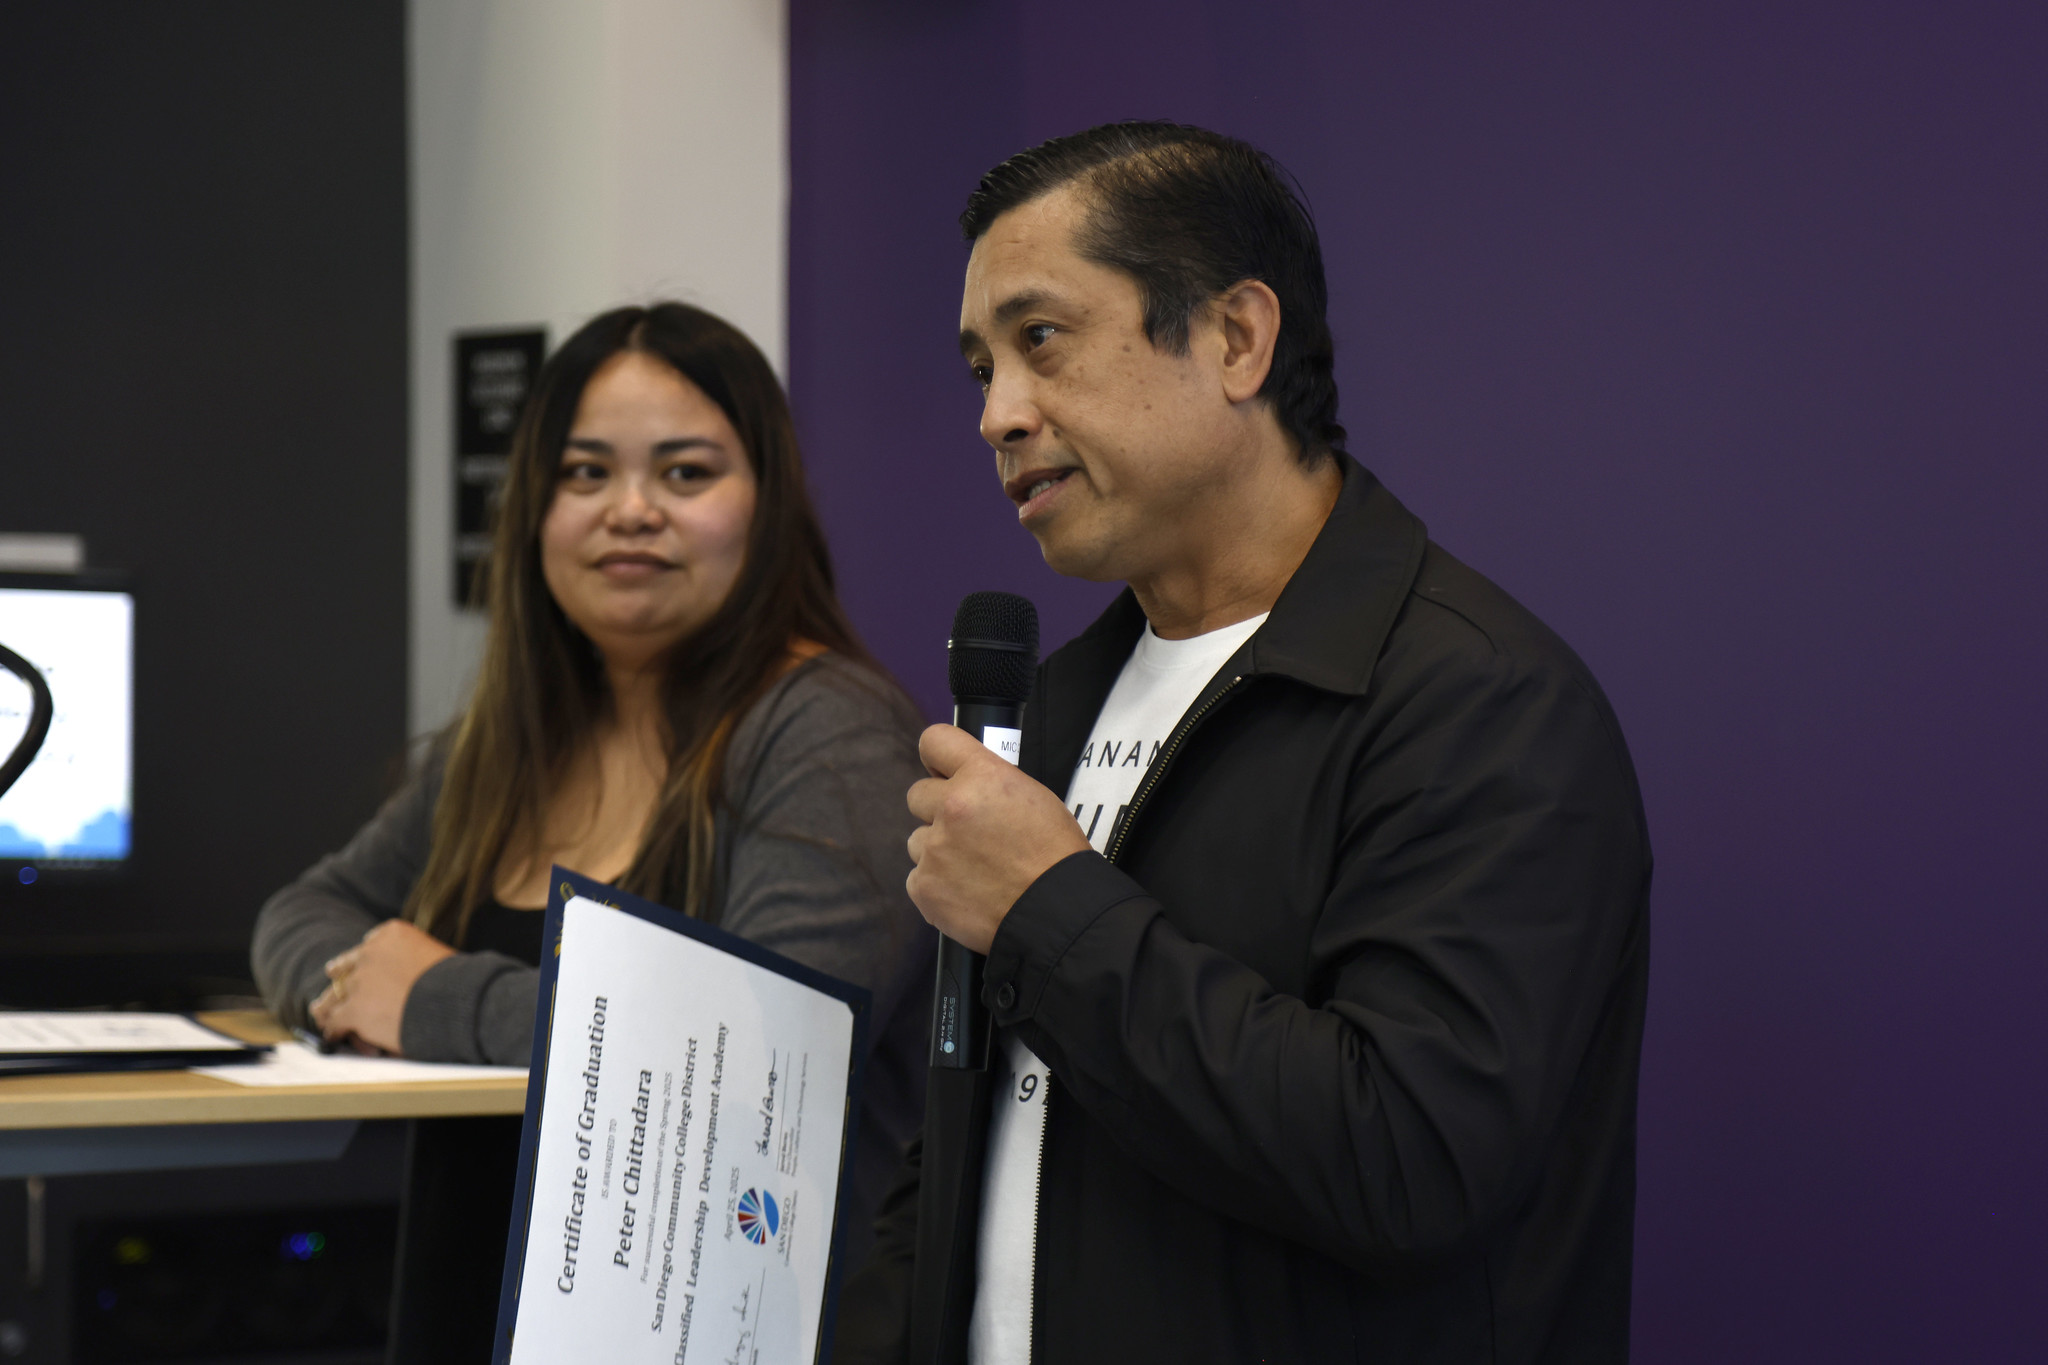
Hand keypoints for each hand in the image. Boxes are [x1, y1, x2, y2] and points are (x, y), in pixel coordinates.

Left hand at [307, 919, 455, 1055]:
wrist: (454, 998)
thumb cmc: (458, 981)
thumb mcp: (437, 956)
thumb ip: (417, 962)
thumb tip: (414, 980)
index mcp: (392, 933)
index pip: (369, 943)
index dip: (363, 957)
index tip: (360, 962)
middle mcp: (371, 953)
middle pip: (347, 967)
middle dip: (340, 975)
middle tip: (332, 978)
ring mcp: (360, 981)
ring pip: (334, 994)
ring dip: (328, 1005)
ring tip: (321, 1012)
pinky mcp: (355, 1009)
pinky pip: (337, 1021)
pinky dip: (335, 1029)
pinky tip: (334, 1035)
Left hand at [905, 724, 1090, 953]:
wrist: (1056, 912)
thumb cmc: (1054, 856)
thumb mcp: (1034, 798)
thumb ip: (990, 784)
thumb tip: (964, 783)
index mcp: (982, 777)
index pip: (934, 741)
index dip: (937, 757)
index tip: (942, 770)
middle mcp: (951, 807)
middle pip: (917, 795)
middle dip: (937, 810)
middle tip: (968, 831)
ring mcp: (933, 849)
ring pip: (918, 840)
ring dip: (938, 850)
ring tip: (975, 870)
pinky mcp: (924, 887)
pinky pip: (918, 877)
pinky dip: (938, 885)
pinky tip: (968, 893)